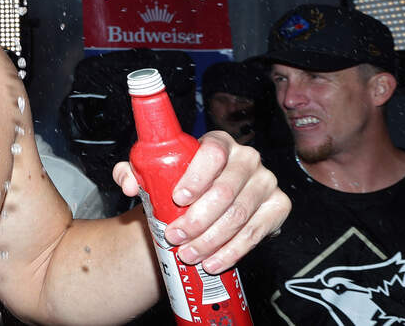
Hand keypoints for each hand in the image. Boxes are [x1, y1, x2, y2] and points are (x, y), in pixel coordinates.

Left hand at [113, 130, 289, 273]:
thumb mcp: (155, 172)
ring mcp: (266, 182)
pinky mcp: (278, 206)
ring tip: (189, 254)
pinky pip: (256, 232)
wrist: (207, 200)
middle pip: (224, 191)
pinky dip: (232, 251)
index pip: (212, 153)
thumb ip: (133, 172)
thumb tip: (125, 183)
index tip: (177, 198)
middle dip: (197, 219)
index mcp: (218, 142)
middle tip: (175, 236)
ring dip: (211, 240)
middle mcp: (247, 158)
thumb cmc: (182, 181)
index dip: (196, 177)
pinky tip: (213, 262)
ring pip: (239, 215)